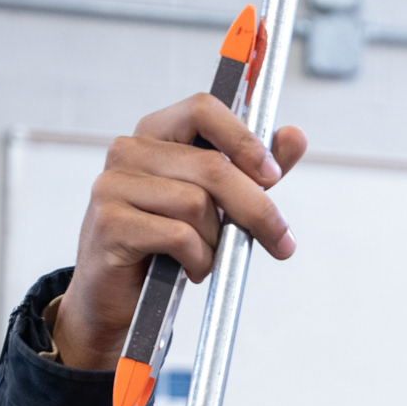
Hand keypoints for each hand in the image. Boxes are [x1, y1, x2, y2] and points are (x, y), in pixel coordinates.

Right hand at [55, 94, 307, 369]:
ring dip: (217, 242)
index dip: (244, 140)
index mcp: (155, 134)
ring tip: (207, 256)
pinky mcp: (111, 223)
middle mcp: (129, 151)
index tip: (273, 175)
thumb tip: (295, 136)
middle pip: (213, 167)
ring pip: (198, 204)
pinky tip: (190, 268)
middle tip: (281, 240)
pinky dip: (198, 260)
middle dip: (257, 209)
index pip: (204, 110)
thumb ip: (254, 171)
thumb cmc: (166, 244)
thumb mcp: (218, 203)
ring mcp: (114, 185)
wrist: (117, 295)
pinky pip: (179, 237)